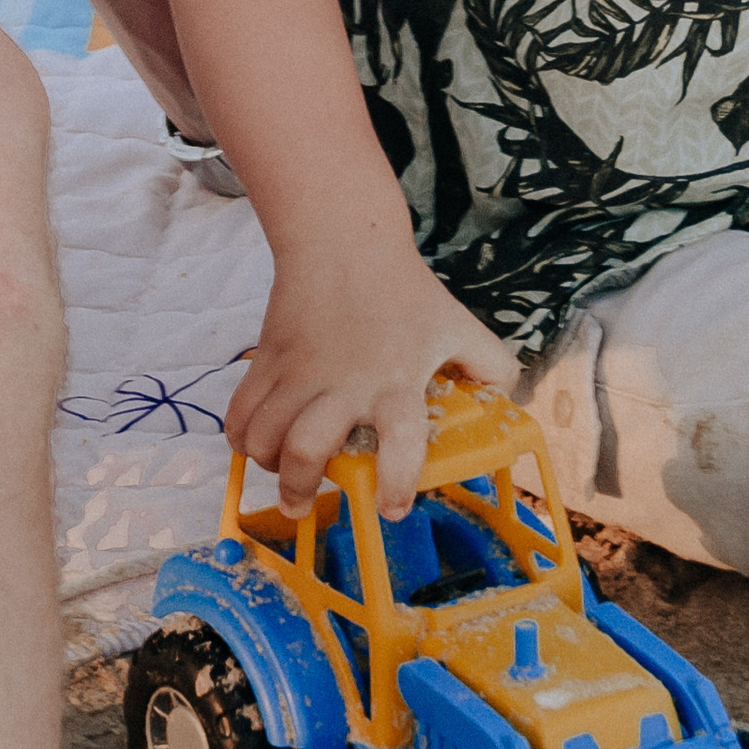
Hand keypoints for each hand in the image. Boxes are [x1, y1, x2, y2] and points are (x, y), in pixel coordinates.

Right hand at [230, 240, 516, 519]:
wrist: (345, 239)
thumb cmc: (405, 290)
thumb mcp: (459, 325)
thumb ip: (492, 366)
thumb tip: (510, 403)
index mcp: (396, 381)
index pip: (400, 442)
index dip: (395, 482)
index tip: (392, 509)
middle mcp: (344, 384)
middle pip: (307, 449)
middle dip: (301, 489)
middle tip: (304, 505)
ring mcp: (299, 371)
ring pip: (265, 436)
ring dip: (269, 466)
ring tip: (282, 474)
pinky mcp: (268, 358)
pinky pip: (239, 411)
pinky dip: (240, 436)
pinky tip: (255, 442)